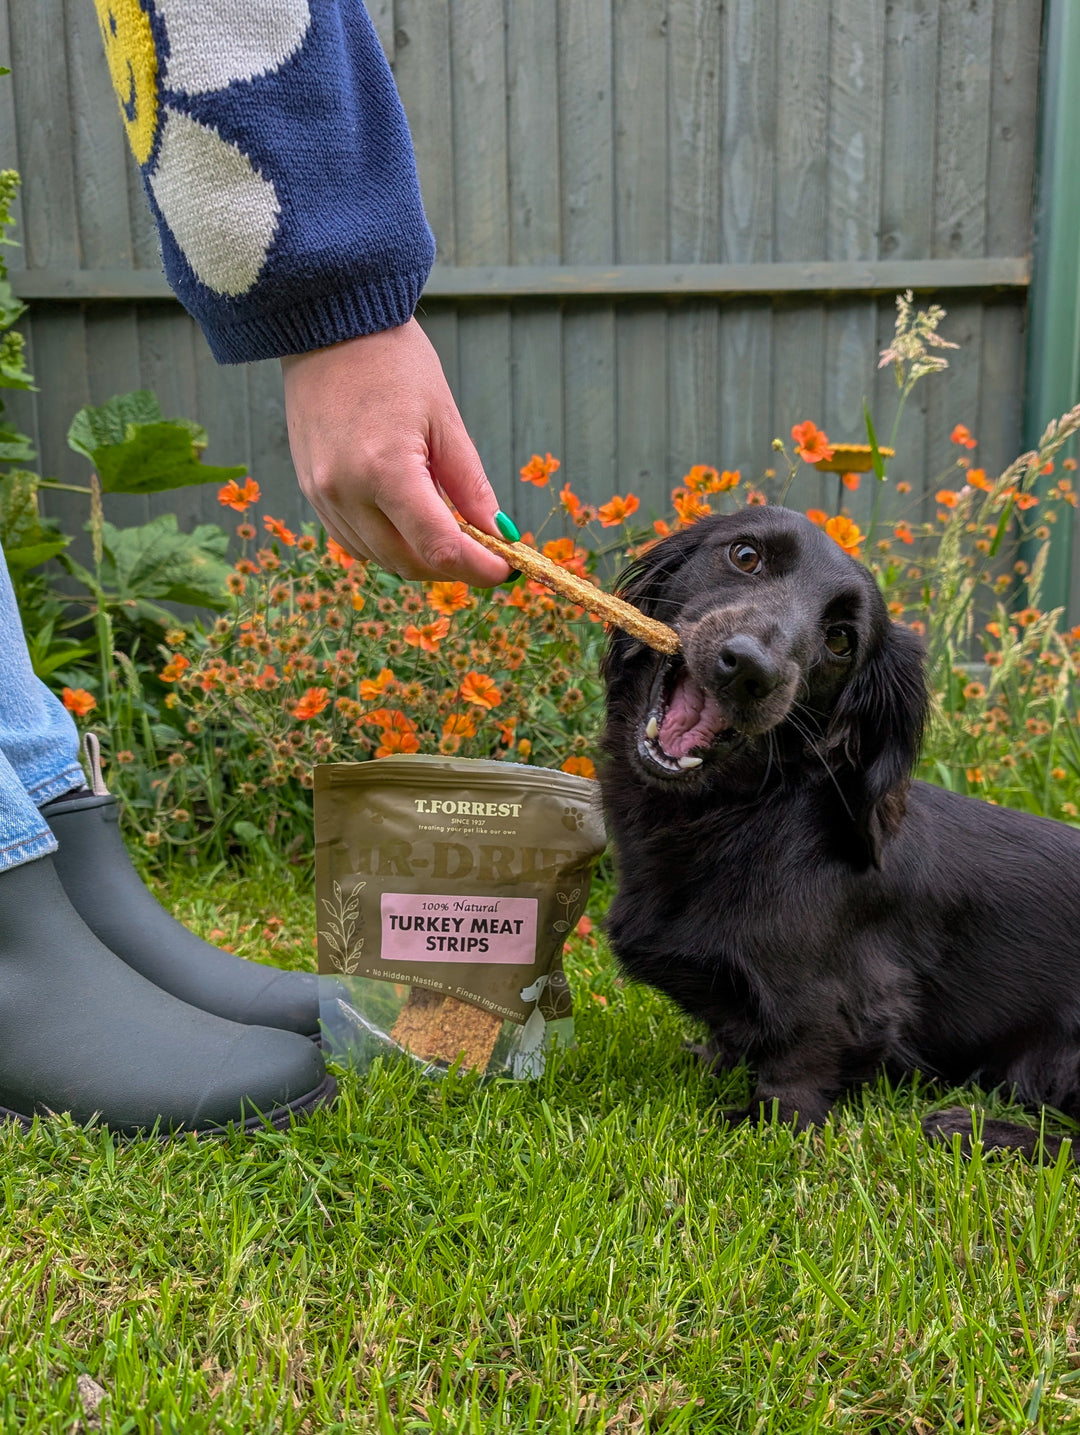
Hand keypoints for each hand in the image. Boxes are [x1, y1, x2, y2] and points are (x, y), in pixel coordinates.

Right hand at [281, 318, 511, 585]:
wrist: (327, 324)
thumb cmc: (394, 361)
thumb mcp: (445, 420)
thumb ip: (471, 486)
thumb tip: (499, 534)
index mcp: (386, 469)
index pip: (439, 546)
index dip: (479, 569)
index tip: (506, 570)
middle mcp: (347, 490)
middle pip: (408, 562)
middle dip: (453, 569)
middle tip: (486, 558)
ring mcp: (322, 494)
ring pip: (379, 558)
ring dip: (420, 561)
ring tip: (452, 538)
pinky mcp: (310, 491)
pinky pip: (353, 541)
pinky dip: (387, 546)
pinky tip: (410, 527)